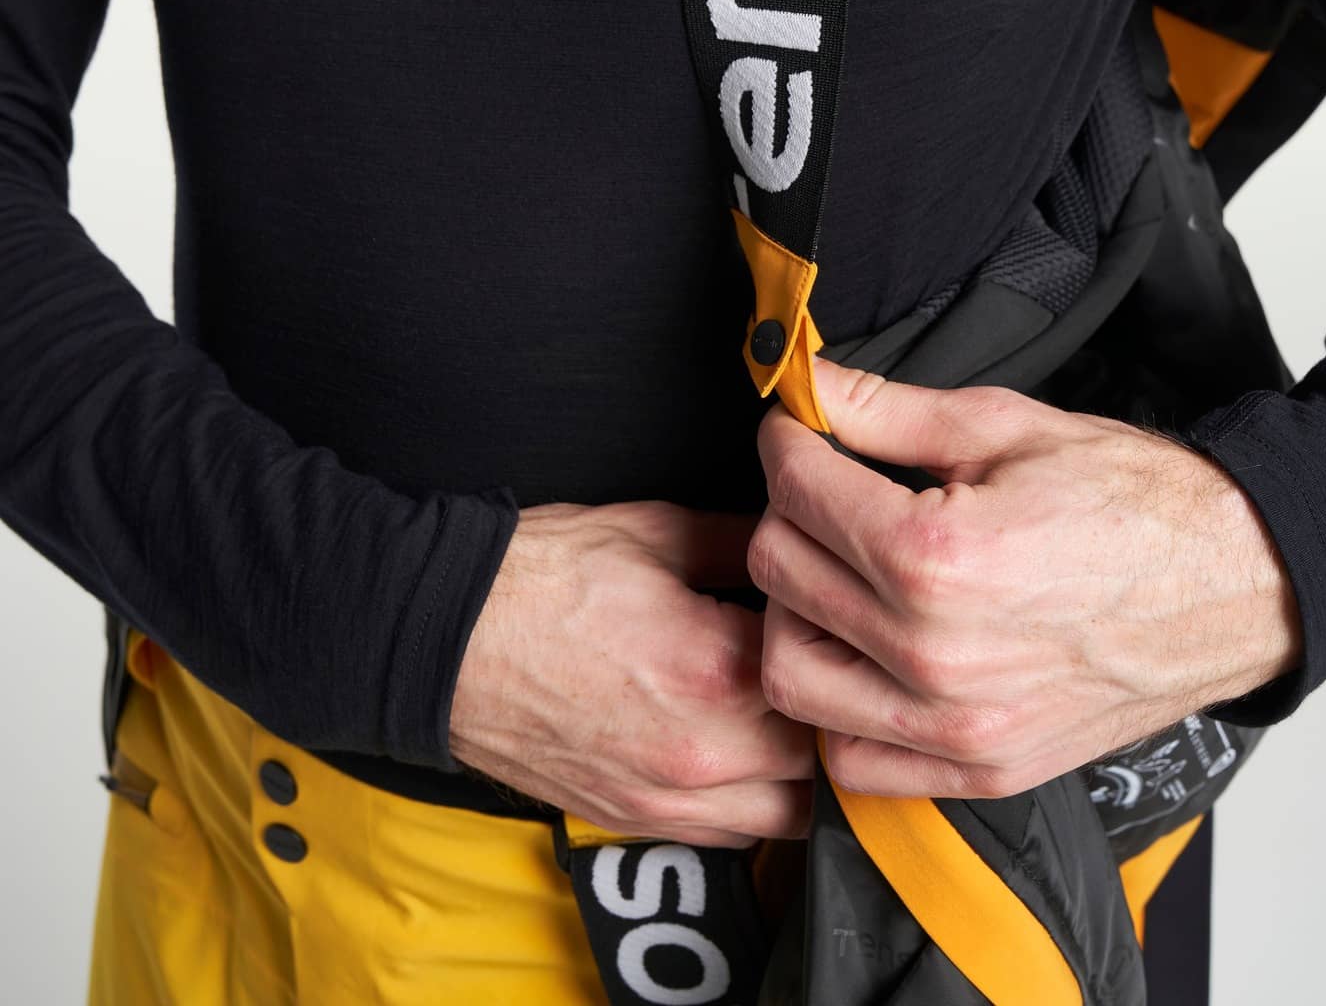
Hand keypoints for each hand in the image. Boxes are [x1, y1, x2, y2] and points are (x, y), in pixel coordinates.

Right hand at [449, 499, 815, 846]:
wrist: (446, 636)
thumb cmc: (542, 577)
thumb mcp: (655, 529)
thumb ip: (743, 543)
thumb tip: (800, 541)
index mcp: (713, 671)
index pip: (829, 674)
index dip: (839, 641)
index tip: (832, 615)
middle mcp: (700, 753)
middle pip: (823, 758)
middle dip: (828, 712)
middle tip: (820, 666)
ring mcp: (665, 799)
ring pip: (787, 816)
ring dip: (797, 770)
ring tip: (783, 712)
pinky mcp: (632, 821)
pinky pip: (729, 836)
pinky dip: (750, 802)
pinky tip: (738, 749)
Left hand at [747, 358, 1303, 800]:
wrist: (1226, 584)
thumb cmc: (1128, 500)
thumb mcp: (1003, 425)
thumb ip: (887, 410)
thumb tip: (808, 385)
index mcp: (939, 558)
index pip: (796, 491)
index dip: (786, 443)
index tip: (797, 431)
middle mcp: (936, 654)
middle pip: (780, 573)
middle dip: (786, 513)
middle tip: (822, 490)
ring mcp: (955, 725)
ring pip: (791, 672)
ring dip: (795, 611)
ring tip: (837, 570)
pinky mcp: (977, 769)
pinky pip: (847, 756)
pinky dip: (835, 703)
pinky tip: (863, 649)